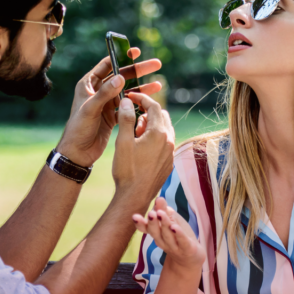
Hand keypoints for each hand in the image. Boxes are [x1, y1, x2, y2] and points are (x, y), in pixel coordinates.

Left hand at [56, 48, 162, 166]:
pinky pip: (128, 105)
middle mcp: (97, 91)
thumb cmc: (78, 129)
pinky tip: (151, 100)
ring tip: (158, 85)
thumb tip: (120, 77)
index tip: (136, 51)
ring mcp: (106, 104)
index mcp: (88, 85)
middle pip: (121, 77)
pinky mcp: (113, 115)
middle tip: (155, 65)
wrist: (78, 153)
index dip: (121, 56)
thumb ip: (105, 93)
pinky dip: (139, 103)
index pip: (107, 65)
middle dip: (138, 71)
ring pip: (127, 91)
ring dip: (142, 88)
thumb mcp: (91, 109)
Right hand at [112, 92, 174, 211]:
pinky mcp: (168, 162)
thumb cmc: (127, 170)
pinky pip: (165, 142)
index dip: (142, 98)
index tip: (130, 96)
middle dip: (147, 112)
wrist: (134, 196)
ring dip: (151, 125)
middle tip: (131, 116)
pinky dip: (155, 138)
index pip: (154, 106)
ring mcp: (170, 153)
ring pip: (164, 129)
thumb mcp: (123, 142)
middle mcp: (169, 141)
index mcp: (159, 133)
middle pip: (161, 116)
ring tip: (135, 133)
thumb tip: (126, 101)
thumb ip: (126, 119)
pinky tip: (141, 146)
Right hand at [133, 197, 205, 275]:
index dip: (140, 223)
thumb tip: (159, 197)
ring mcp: (174, 246)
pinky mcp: (186, 248)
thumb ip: (164, 210)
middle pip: (155, 232)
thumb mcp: (170, 221)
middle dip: (152, 223)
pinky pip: (182, 241)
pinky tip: (175, 227)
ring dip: (164, 225)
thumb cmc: (177, 236)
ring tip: (161, 214)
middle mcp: (162, 241)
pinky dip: (178, 234)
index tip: (134, 216)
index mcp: (156, 233)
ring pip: (167, 235)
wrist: (190, 257)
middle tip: (151, 213)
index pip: (145, 228)